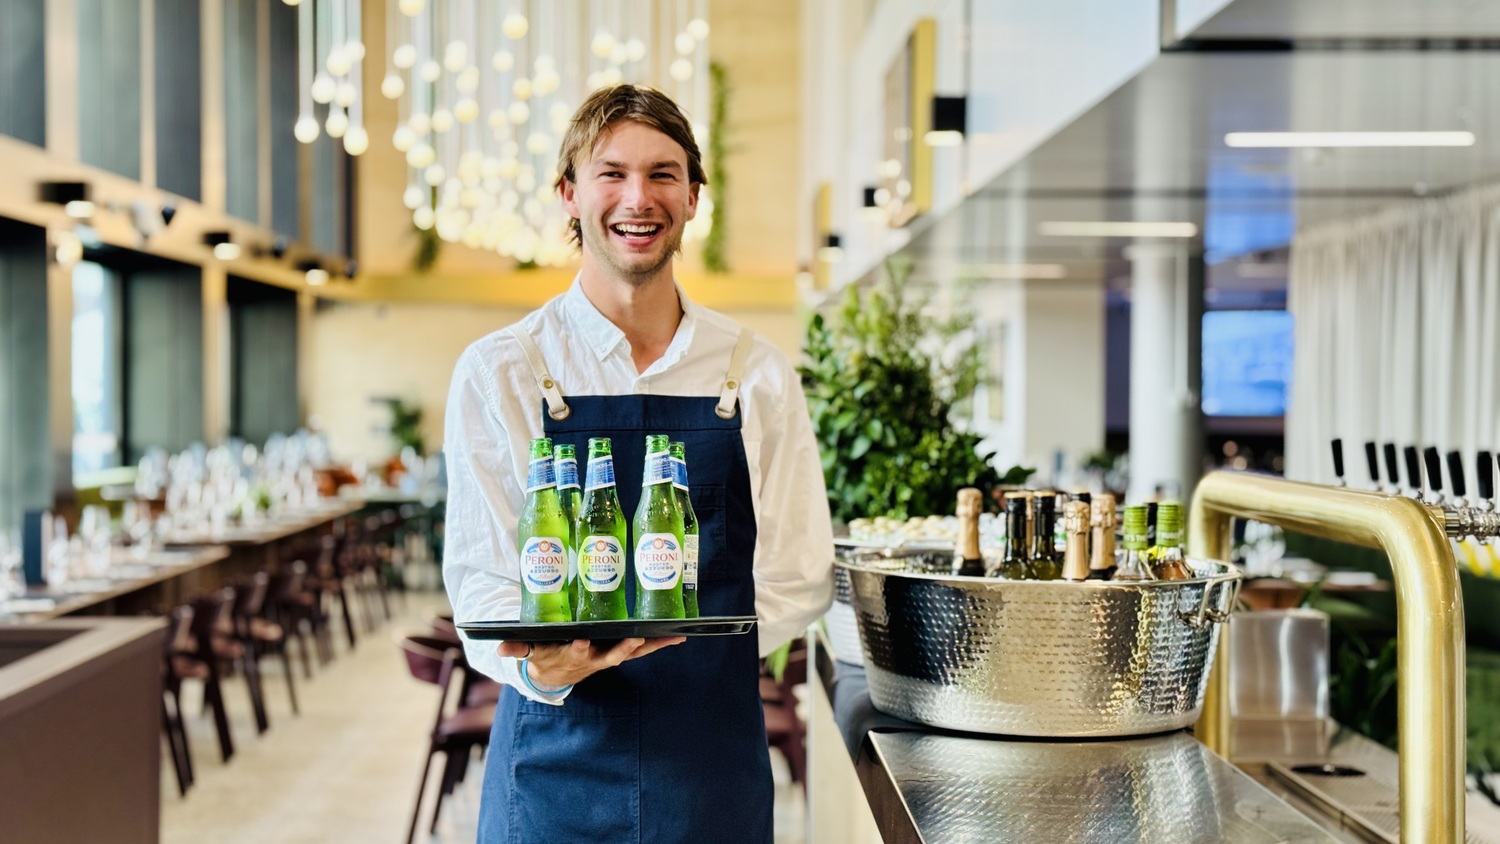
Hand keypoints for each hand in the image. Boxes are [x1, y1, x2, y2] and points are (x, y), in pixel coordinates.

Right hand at [497, 637, 685, 688]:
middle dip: (622, 648)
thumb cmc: (544, 656)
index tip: (578, 641)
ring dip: (651, 645)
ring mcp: (608, 657)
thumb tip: (498, 648)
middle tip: (635, 639)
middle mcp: (593, 659)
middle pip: (610, 655)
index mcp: (571, 656)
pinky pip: (642, 648)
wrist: (556, 675)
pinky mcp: (620, 652)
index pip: (573, 653)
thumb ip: (516, 648)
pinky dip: (658, 643)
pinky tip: (678, 636)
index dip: (576, 649)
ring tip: (673, 637)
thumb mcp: (529, 652)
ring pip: (632, 652)